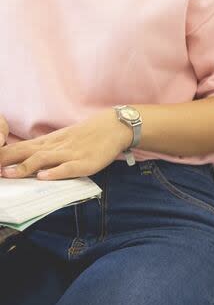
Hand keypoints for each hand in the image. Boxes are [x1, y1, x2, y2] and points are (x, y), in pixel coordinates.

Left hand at [0, 109, 132, 180]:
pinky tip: (43, 177)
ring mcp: (69, 154)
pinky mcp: (85, 162)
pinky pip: (68, 167)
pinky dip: (55, 172)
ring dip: (23, 167)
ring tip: (7, 175)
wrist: (112, 127)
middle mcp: (54, 147)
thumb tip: (23, 163)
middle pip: (24, 152)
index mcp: (47, 143)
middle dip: (4, 160)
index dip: (1, 155)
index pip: (17, 147)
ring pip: (42, 159)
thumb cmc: (87, 136)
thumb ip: (44, 151)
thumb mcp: (62, 141)